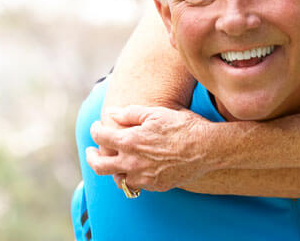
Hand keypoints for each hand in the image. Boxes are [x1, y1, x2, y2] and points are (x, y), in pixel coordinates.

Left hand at [86, 105, 211, 191]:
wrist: (207, 148)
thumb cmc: (183, 126)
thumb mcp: (156, 113)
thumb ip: (130, 113)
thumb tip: (111, 114)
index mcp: (130, 141)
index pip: (101, 137)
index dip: (95, 130)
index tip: (97, 127)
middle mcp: (132, 163)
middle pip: (99, 165)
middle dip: (91, 157)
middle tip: (91, 151)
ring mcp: (143, 177)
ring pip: (118, 179)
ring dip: (113, 170)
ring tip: (115, 162)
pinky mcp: (156, 185)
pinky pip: (137, 185)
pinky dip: (132, 177)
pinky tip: (137, 169)